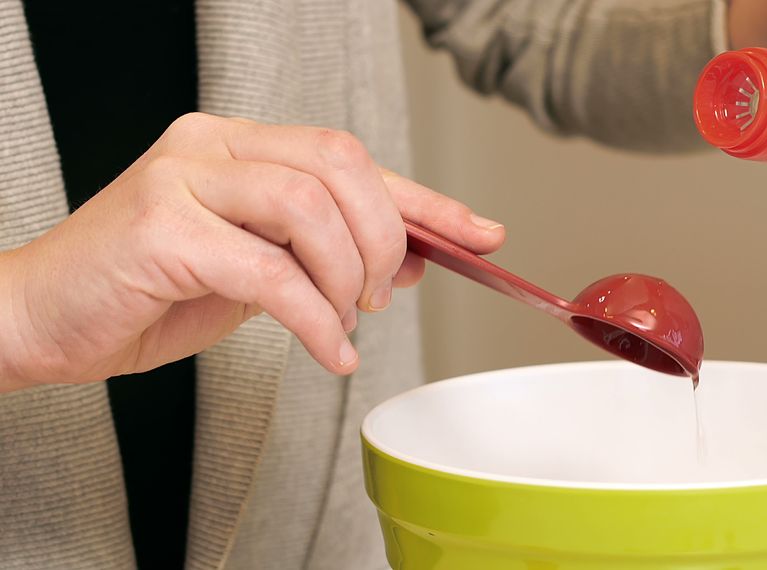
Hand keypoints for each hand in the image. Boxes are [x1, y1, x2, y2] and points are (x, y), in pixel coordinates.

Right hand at [0, 113, 504, 391]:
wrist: (44, 319)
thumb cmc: (149, 291)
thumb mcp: (258, 270)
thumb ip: (325, 256)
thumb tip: (409, 259)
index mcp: (240, 144)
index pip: (352, 159)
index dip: (424, 198)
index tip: (480, 230)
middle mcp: (212, 144)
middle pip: (340, 165)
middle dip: (382, 237)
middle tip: (377, 295)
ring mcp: (181, 176)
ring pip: (309, 208)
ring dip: (346, 277)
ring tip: (343, 321)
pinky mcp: (160, 227)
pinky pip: (268, 271)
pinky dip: (313, 319)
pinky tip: (327, 349)